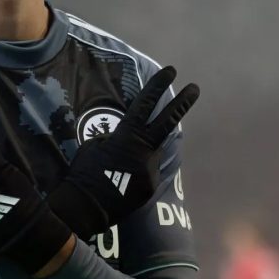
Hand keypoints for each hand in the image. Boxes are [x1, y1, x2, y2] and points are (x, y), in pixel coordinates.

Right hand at [47, 66, 198, 239]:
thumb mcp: (94, 146)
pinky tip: (118, 184)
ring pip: (151, 154)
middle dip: (182, 103)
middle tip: (195, 88)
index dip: (157, 86)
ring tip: (119, 166)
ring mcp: (151, 169)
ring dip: (140, 155)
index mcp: (127, 136)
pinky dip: (134, 174)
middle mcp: (145, 150)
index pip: (145, 105)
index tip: (170, 71)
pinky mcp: (151, 186)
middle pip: (168, 121)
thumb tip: (126, 140)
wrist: (86, 208)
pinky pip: (145, 173)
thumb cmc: (84, 173)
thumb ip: (115, 138)